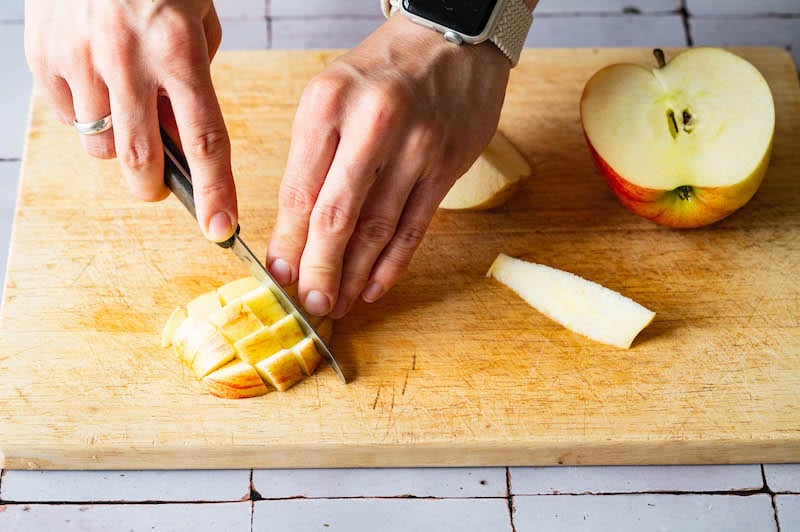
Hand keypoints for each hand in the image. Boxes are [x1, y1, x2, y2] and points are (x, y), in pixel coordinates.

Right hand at [24, 0, 237, 241]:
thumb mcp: (199, 22)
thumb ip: (195, 84)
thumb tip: (182, 141)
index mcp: (178, 49)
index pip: (205, 139)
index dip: (215, 192)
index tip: (221, 229)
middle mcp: (127, 57)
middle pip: (140, 159)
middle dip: (154, 187)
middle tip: (160, 185)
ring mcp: (79, 57)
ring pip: (99, 146)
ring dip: (119, 146)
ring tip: (127, 111)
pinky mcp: (43, 56)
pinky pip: (70, 117)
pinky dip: (89, 117)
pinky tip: (99, 85)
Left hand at [267, 15, 510, 317]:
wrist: (451, 36)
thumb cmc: (383, 70)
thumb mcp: (333, 94)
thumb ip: (315, 157)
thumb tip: (295, 230)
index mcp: (327, 104)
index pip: (299, 191)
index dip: (287, 243)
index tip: (279, 276)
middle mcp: (372, 124)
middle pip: (337, 217)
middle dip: (319, 271)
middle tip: (310, 305)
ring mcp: (416, 147)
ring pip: (378, 229)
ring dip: (354, 275)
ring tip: (338, 303)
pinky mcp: (447, 165)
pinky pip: (415, 226)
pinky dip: (393, 263)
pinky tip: (375, 287)